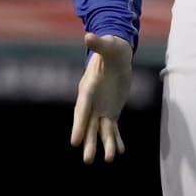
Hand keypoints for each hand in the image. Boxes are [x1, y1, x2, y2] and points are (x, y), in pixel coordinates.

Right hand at [71, 33, 132, 163]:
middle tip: (87, 160)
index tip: (75, 141)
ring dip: (104, 145)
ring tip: (110, 159)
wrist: (117, 54)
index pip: (82, 109)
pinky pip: (112, 128)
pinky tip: (120, 151)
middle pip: (88, 124)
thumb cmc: (112, 48)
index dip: (78, 125)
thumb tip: (88, 36)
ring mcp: (100, 107)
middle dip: (88, 141)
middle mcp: (92, 101)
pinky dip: (115, 139)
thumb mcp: (108, 46)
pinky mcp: (110, 111)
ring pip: (99, 130)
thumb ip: (99, 44)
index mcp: (88, 87)